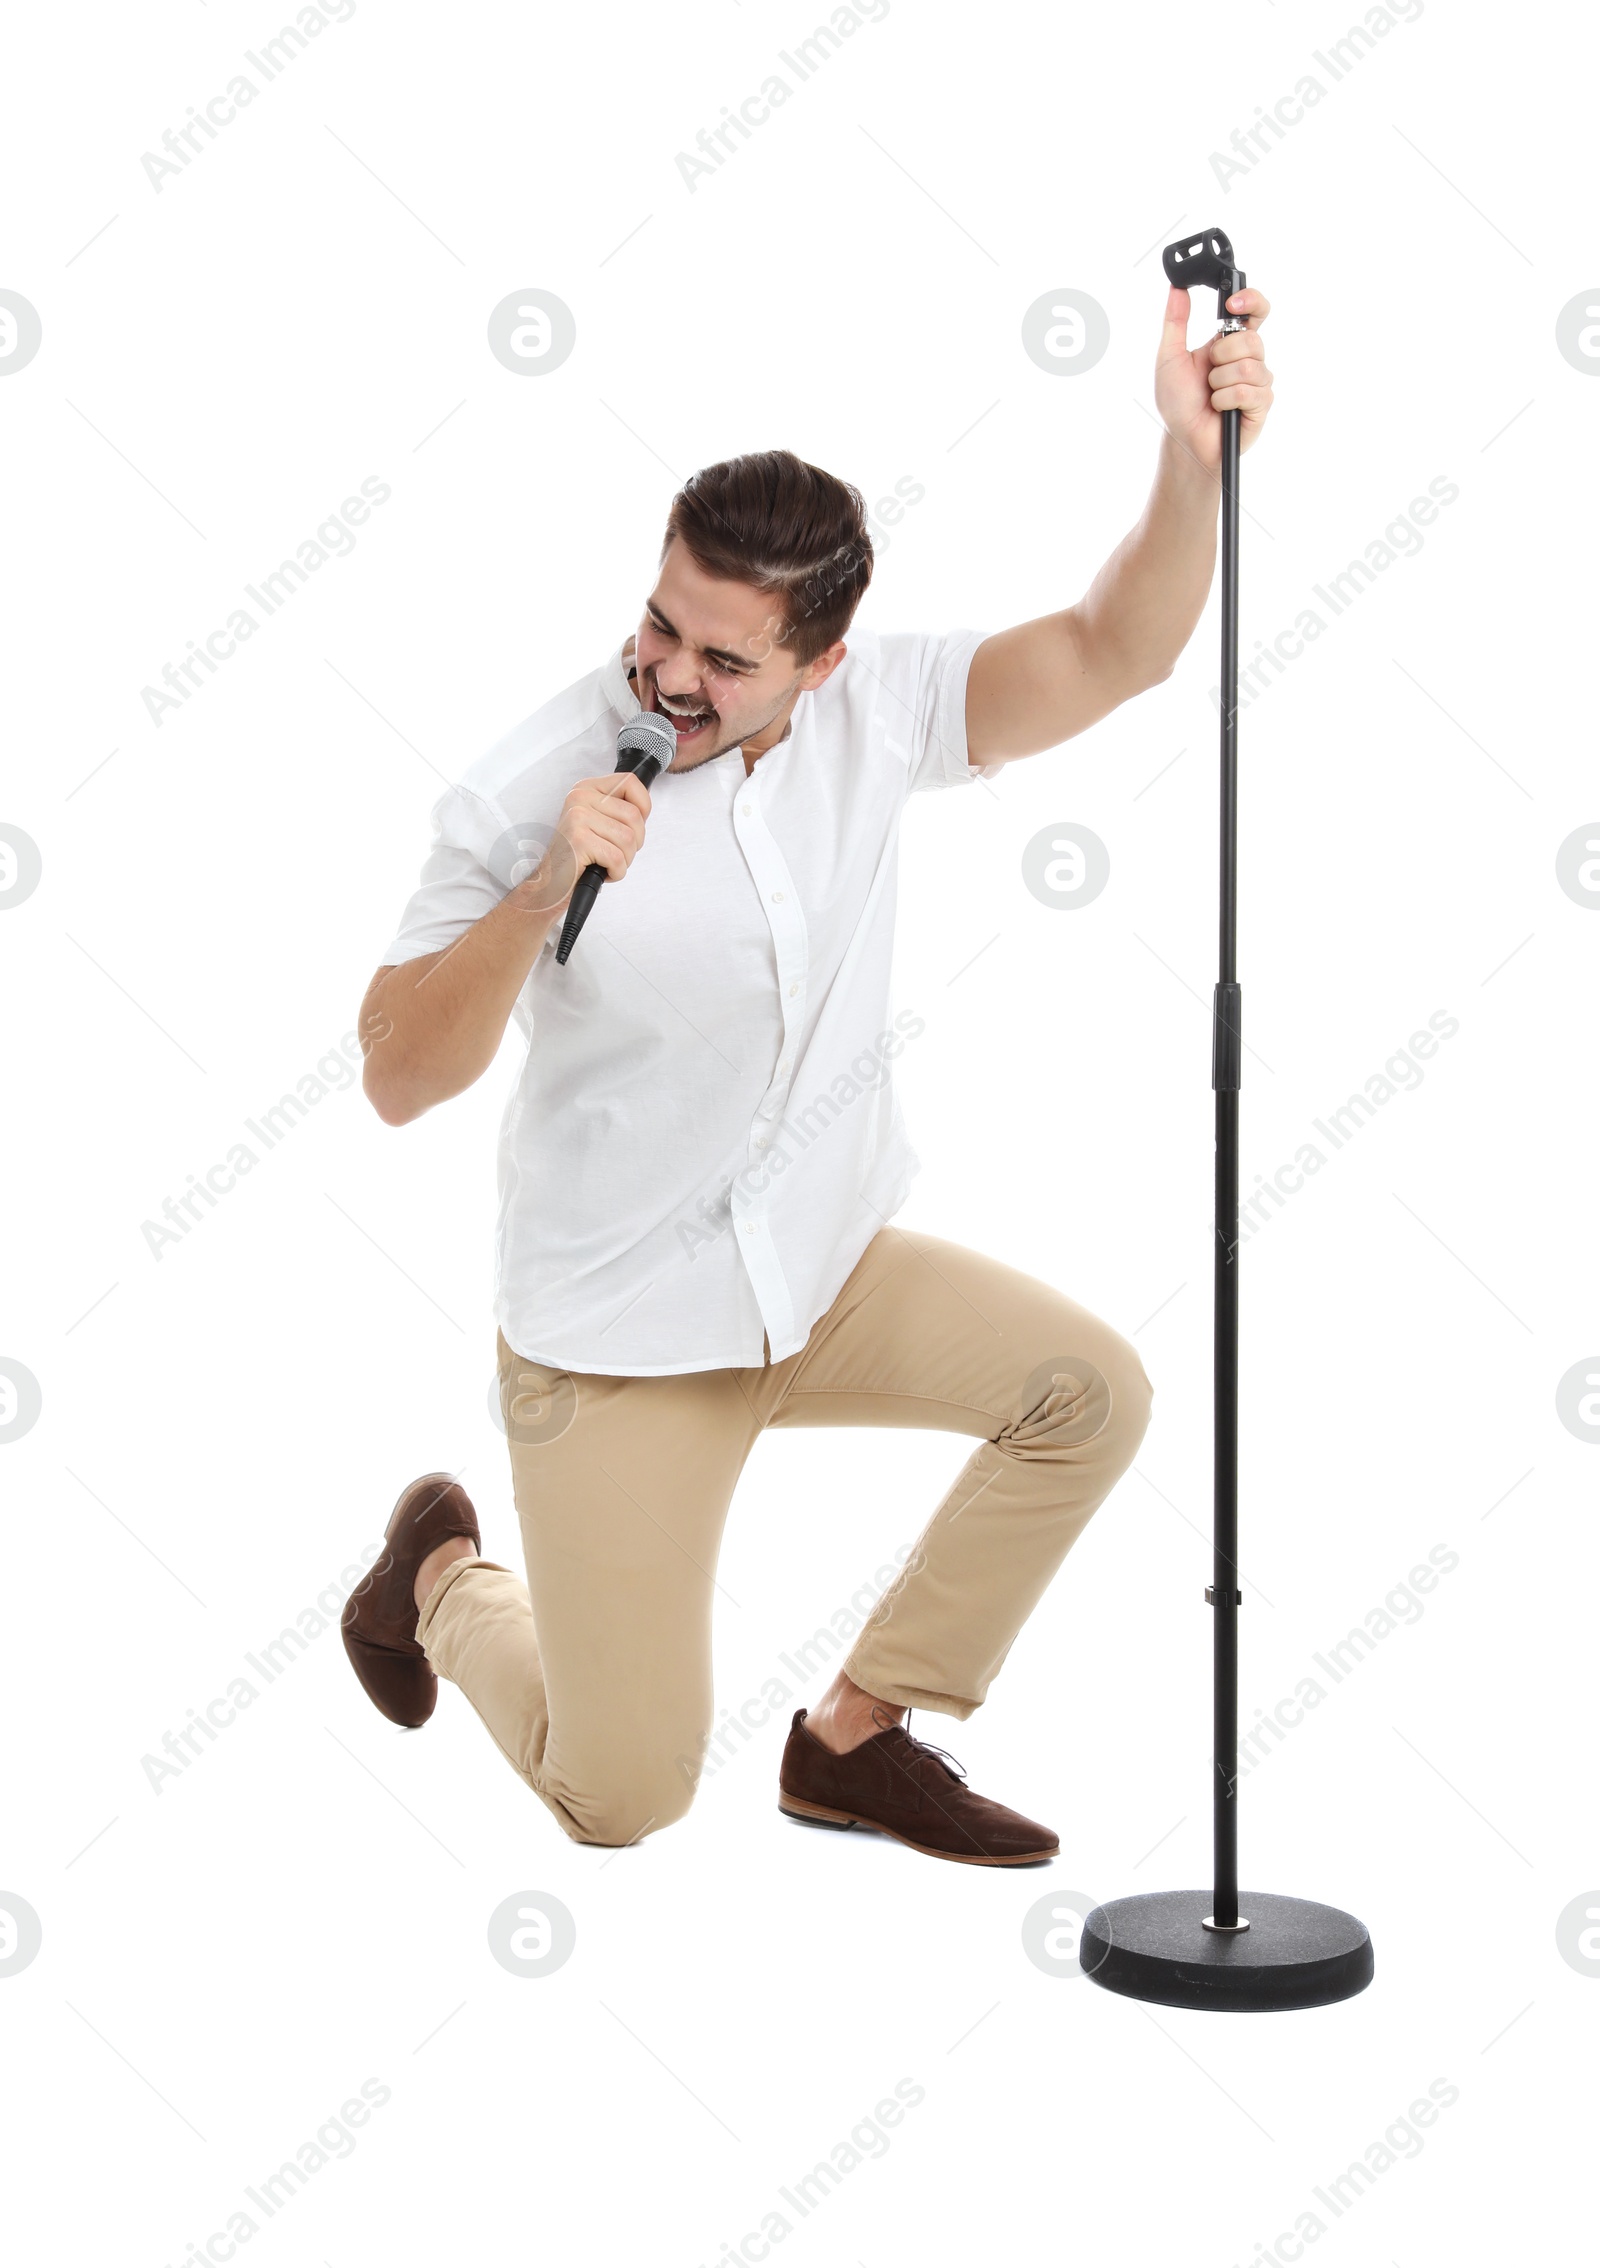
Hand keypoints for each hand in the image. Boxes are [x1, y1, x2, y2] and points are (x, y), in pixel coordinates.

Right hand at [527, 771, 651, 911]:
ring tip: (605, 862)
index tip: (634, 826)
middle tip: (615, 852)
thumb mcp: (598, 824)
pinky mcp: (579, 840)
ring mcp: (578, 817)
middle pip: (634, 815)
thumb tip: (645, 806)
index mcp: (586, 788)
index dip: (643, 807)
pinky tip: (600, 871)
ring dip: (624, 860)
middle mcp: (579, 798)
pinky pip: (617, 858)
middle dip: (634, 842)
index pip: (630, 782)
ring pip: (629, 839)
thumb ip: (618, 809)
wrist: (550, 884)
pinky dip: (616, 872)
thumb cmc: (579, 856)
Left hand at [1154, 283, 1273, 469]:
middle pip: (1250, 339)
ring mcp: (1258, 381)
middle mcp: (1249, 358)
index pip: (1255, 310)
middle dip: (1221, 356)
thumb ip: (1175, 322)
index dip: (1251, 301)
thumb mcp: (1169, 357)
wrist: (1183, 439)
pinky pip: (1247, 391)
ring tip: (1212, 395)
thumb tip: (1176, 288)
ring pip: (1248, 366)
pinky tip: (1219, 408)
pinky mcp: (1262, 404)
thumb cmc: (1178, 402)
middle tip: (1208, 373)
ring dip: (1220, 382)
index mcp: (1230, 342)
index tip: (1232, 304)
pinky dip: (1224, 400)